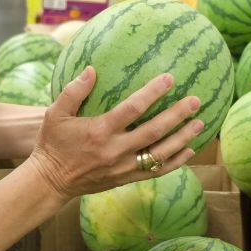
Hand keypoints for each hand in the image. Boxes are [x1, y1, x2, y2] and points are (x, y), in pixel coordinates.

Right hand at [25, 67, 202, 201]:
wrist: (50, 181)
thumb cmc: (52, 144)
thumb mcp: (54, 113)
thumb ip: (74, 91)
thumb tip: (92, 69)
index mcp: (100, 131)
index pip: (132, 109)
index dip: (153, 93)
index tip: (170, 79)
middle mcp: (115, 150)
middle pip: (154, 131)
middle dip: (177, 115)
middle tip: (195, 101)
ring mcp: (122, 167)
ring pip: (160, 153)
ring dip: (182, 138)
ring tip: (200, 123)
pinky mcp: (125, 179)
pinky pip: (156, 171)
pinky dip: (175, 162)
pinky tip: (189, 151)